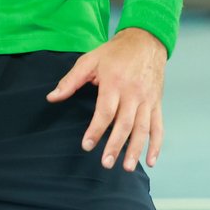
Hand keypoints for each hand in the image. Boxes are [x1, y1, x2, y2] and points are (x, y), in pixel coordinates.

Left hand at [47, 29, 166, 170]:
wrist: (145, 41)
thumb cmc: (114, 52)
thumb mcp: (89, 60)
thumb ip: (70, 80)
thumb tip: (51, 98)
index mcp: (114, 82)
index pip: (105, 111)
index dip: (96, 130)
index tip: (87, 145)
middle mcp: (133, 93)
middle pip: (125, 124)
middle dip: (115, 145)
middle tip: (105, 164)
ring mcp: (147, 99)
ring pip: (143, 128)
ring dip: (136, 150)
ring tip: (128, 168)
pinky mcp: (157, 103)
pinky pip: (158, 126)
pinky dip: (156, 145)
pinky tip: (150, 161)